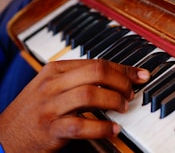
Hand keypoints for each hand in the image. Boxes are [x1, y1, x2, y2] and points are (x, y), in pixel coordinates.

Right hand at [0, 59, 149, 152]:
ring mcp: (51, 106)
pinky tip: (114, 129)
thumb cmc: (35, 110)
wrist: (6, 135)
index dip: (122, 69)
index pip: (96, 62)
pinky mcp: (51, 129)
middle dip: (121, 81)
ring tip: (123, 108)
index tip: (139, 75)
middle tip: (131, 92)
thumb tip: (113, 78)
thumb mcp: (53, 87)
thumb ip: (79, 80)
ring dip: (114, 100)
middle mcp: (53, 84)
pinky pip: (82, 125)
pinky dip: (103, 127)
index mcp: (55, 70)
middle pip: (96, 73)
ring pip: (90, 95)